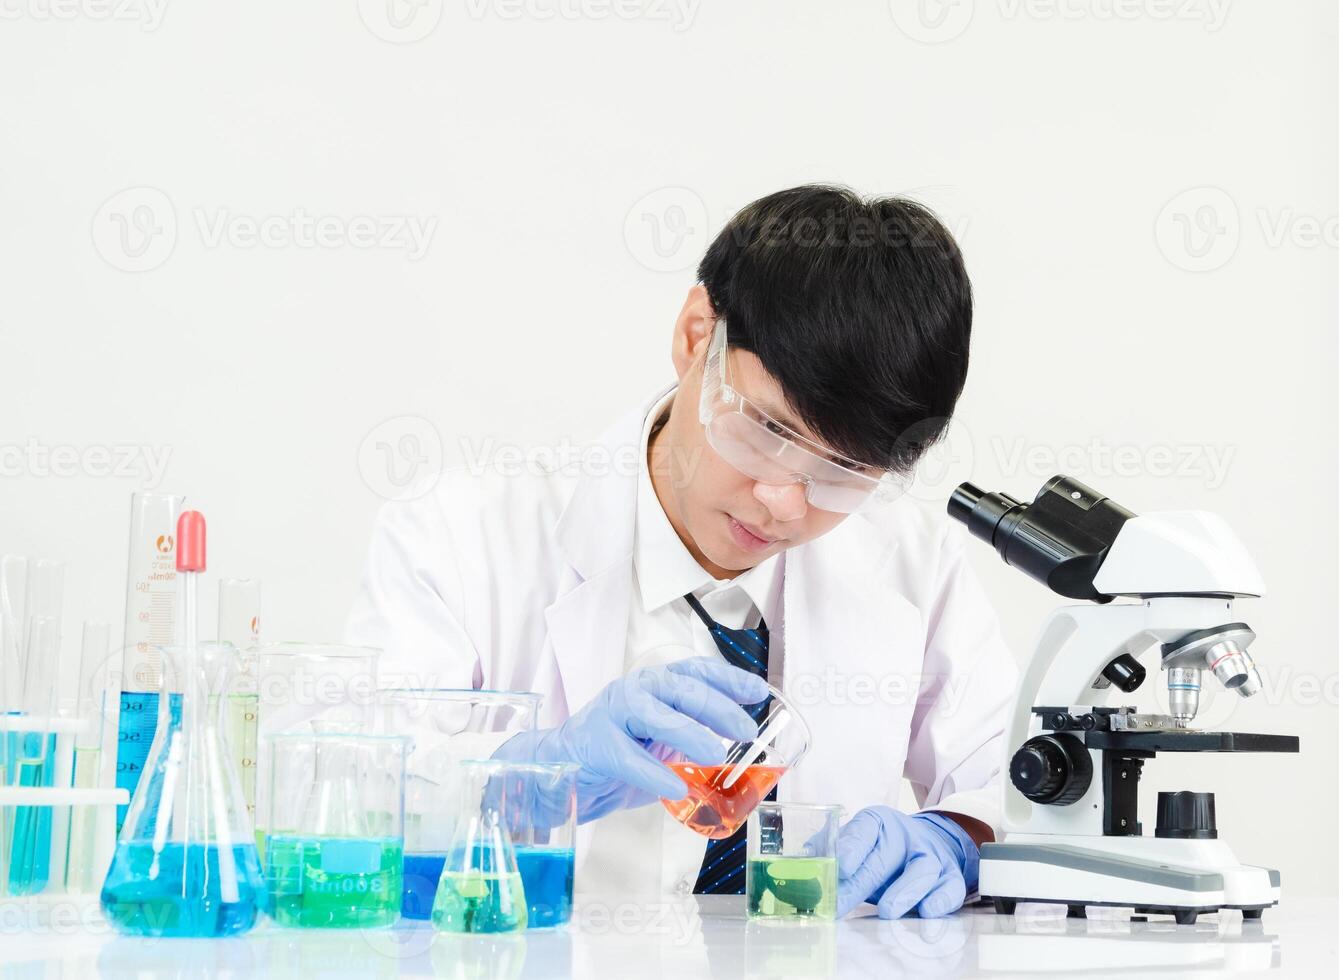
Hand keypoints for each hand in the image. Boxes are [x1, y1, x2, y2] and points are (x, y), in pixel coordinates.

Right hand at [493, 657, 766, 821]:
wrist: (559, 772)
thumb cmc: (616, 756)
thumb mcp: (661, 743)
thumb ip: (692, 742)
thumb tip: (741, 757)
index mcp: (654, 686)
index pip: (695, 670)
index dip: (729, 678)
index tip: (758, 692)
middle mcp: (634, 691)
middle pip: (680, 688)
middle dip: (717, 707)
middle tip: (746, 730)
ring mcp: (611, 714)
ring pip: (654, 714)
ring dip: (688, 732)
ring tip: (715, 754)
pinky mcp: (594, 744)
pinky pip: (627, 757)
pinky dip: (653, 771)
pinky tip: (674, 787)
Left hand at [835, 807, 978, 918]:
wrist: (930, 845)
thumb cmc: (883, 851)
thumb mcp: (857, 844)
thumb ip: (830, 849)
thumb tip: (804, 863)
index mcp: (878, 822)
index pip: (864, 829)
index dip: (851, 847)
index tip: (839, 867)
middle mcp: (906, 836)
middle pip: (884, 857)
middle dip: (860, 884)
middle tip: (840, 905)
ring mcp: (931, 855)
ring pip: (921, 870)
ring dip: (904, 892)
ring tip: (887, 911)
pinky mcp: (950, 877)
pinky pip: (949, 888)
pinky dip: (939, 900)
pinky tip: (927, 912)